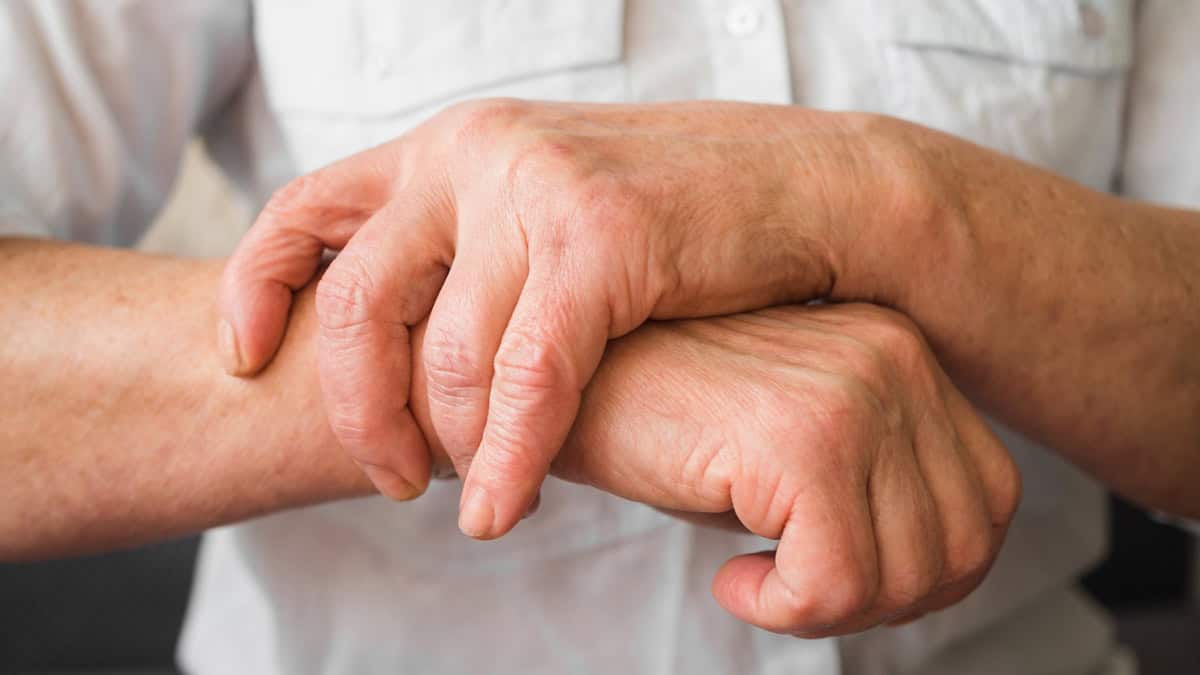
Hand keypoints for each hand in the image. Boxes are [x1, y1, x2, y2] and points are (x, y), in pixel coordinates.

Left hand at [217, 100, 933, 537]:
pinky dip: (509, 459)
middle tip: (393, 478)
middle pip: (356, 302)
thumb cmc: (676, 219)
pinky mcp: (601, 241)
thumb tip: (399, 335)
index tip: (244, 357)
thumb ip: (468, 251)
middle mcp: (479, 152)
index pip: (306, 208)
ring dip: (450, 451)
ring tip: (477, 498)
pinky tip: (507, 506)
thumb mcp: (544, 209)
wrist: (808, 189)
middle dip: (359, 409)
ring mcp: (537, 190)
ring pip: (444, 358)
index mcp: (453, 144)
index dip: (257, 288)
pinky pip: (527, 380)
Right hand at [440, 302, 1016, 634]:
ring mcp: (851, 393)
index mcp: (900, 354)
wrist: (555, 379)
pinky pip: (835, 582)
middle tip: (794, 593)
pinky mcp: (799, 437)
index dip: (927, 574)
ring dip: (828, 609)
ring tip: (759, 580)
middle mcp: (891, 359)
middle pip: (962, 545)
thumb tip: (935, 572)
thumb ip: (874, 482)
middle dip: (881, 603)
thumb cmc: (662, 422)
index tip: (837, 578)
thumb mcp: (791, 445)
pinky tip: (732, 576)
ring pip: (906, 575)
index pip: (988, 501)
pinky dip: (785, 608)